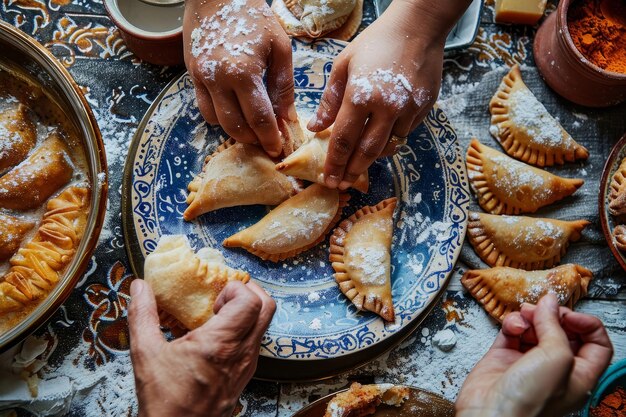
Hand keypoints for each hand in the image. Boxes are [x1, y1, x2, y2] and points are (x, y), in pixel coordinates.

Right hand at [128, 279, 275, 416]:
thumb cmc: (164, 400)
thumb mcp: (146, 353)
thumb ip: (143, 315)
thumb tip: (140, 288)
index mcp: (220, 343)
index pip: (251, 301)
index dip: (237, 289)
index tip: (215, 296)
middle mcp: (241, 353)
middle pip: (268, 308)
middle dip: (250, 292)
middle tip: (225, 297)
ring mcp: (247, 365)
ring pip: (264, 325)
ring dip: (248, 312)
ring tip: (219, 316)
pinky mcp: (246, 375)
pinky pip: (255, 342)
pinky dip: (244, 330)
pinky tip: (219, 336)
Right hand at [183, 0, 295, 156]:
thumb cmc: (254, 17)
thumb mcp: (280, 47)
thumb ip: (284, 85)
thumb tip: (287, 116)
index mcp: (243, 73)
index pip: (259, 118)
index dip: (270, 138)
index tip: (278, 149)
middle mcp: (217, 80)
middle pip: (235, 126)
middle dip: (253, 140)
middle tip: (267, 144)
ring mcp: (201, 78)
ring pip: (215, 121)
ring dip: (234, 131)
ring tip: (252, 130)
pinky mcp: (191, 74)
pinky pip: (203, 107)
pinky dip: (219, 116)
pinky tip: (235, 112)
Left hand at [307, 0, 469, 189]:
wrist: (418, 27)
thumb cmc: (375, 43)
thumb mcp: (344, 66)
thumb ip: (330, 101)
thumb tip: (316, 128)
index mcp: (361, 96)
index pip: (344, 140)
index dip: (335, 163)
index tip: (329, 179)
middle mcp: (387, 108)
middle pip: (367, 151)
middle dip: (352, 171)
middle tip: (342, 183)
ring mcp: (408, 110)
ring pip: (389, 146)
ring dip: (372, 159)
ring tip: (358, 166)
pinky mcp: (423, 109)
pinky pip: (404, 133)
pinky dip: (390, 141)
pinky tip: (380, 141)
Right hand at [455, 294, 612, 416]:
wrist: (490, 414)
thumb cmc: (528, 402)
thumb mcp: (556, 358)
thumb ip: (555, 326)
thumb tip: (549, 303)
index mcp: (579, 376)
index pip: (595, 344)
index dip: (586, 325)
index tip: (570, 314)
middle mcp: (555, 369)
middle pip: (563, 332)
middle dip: (553, 316)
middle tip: (544, 310)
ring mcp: (528, 362)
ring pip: (535, 328)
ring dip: (530, 317)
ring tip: (525, 315)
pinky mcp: (504, 358)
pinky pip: (512, 332)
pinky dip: (512, 324)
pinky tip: (512, 327)